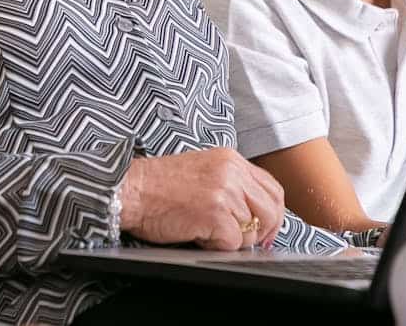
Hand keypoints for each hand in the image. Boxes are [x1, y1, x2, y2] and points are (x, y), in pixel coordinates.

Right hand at [118, 147, 284, 250]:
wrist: (131, 190)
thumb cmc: (158, 186)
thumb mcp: (202, 171)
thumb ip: (231, 184)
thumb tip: (254, 213)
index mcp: (230, 159)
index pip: (273, 188)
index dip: (274, 213)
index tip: (265, 230)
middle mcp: (232, 172)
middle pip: (271, 209)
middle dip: (262, 231)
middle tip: (243, 241)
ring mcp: (225, 192)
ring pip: (252, 230)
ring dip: (231, 238)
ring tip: (205, 228)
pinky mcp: (215, 213)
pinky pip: (233, 243)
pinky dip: (216, 245)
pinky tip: (197, 233)